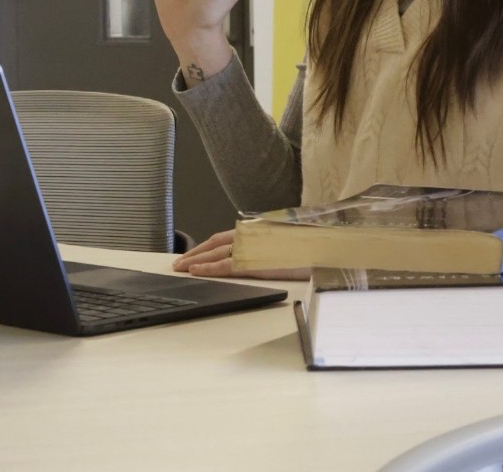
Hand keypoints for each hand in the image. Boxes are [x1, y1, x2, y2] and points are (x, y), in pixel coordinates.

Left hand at [171, 229, 309, 280]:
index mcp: (256, 231)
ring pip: (216, 254)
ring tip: (180, 268)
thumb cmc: (308, 247)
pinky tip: (196, 272)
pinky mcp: (256, 262)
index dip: (206, 246)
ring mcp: (252, 248)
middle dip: (195, 254)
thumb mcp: (284, 245)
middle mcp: (251, 236)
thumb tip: (255, 253)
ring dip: (196, 261)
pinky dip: (209, 268)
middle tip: (178, 263)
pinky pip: (227, 266)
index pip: (223, 237)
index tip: (192, 254)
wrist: (324, 247)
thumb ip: (266, 246)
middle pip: (215, 243)